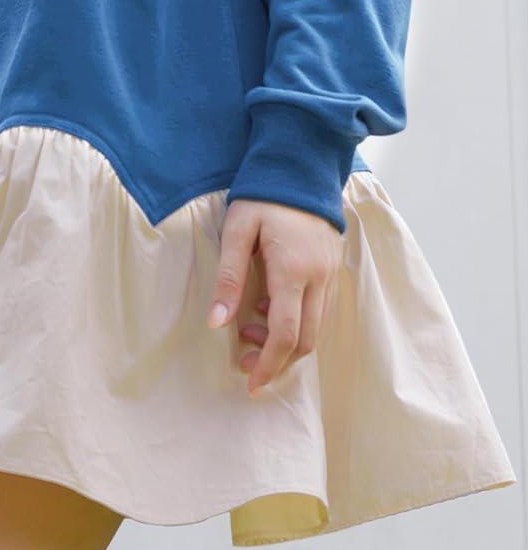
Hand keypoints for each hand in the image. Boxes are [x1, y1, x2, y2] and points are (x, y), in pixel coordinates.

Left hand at [206, 197, 343, 396]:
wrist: (300, 165)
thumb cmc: (263, 195)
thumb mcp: (237, 230)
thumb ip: (229, 278)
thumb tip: (217, 323)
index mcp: (294, 271)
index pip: (286, 334)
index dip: (269, 365)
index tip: (250, 384)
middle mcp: (319, 278)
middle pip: (305, 340)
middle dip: (277, 361)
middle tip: (244, 362)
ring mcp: (330, 273)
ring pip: (315, 328)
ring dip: (286, 341)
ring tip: (250, 331)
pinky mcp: (332, 266)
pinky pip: (320, 309)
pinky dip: (297, 321)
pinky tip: (268, 307)